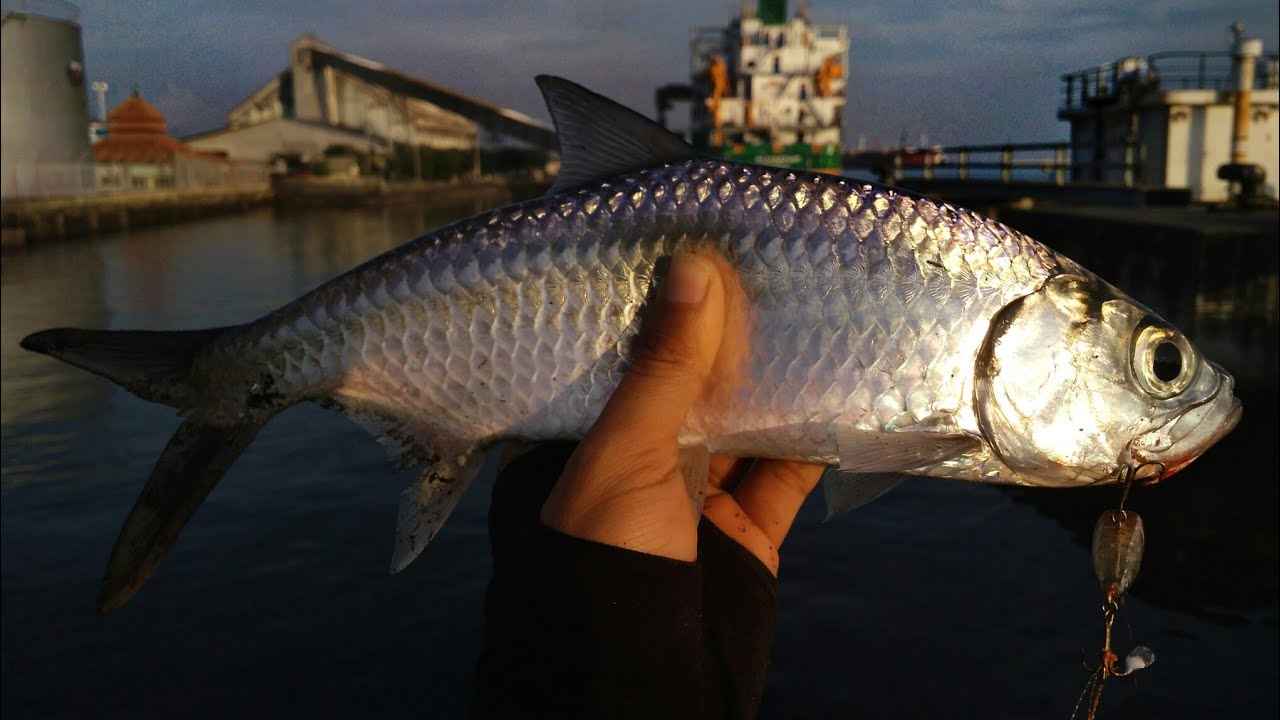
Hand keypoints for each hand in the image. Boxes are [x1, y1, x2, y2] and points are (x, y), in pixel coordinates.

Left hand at [539, 251, 823, 573]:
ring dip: (775, 381)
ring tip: (810, 313)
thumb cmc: (604, 559)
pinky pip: (783, 474)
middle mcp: (635, 463)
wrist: (644, 682)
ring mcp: (693, 498)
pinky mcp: (746, 531)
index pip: (617, 359)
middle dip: (724, 338)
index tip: (690, 247)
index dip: (653, 309)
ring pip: (741, 425)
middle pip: (686, 386)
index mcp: (580, 442)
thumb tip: (693, 271)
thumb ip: (662, 370)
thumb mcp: (623, 455)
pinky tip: (841, 388)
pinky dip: (813, 439)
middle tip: (763, 265)